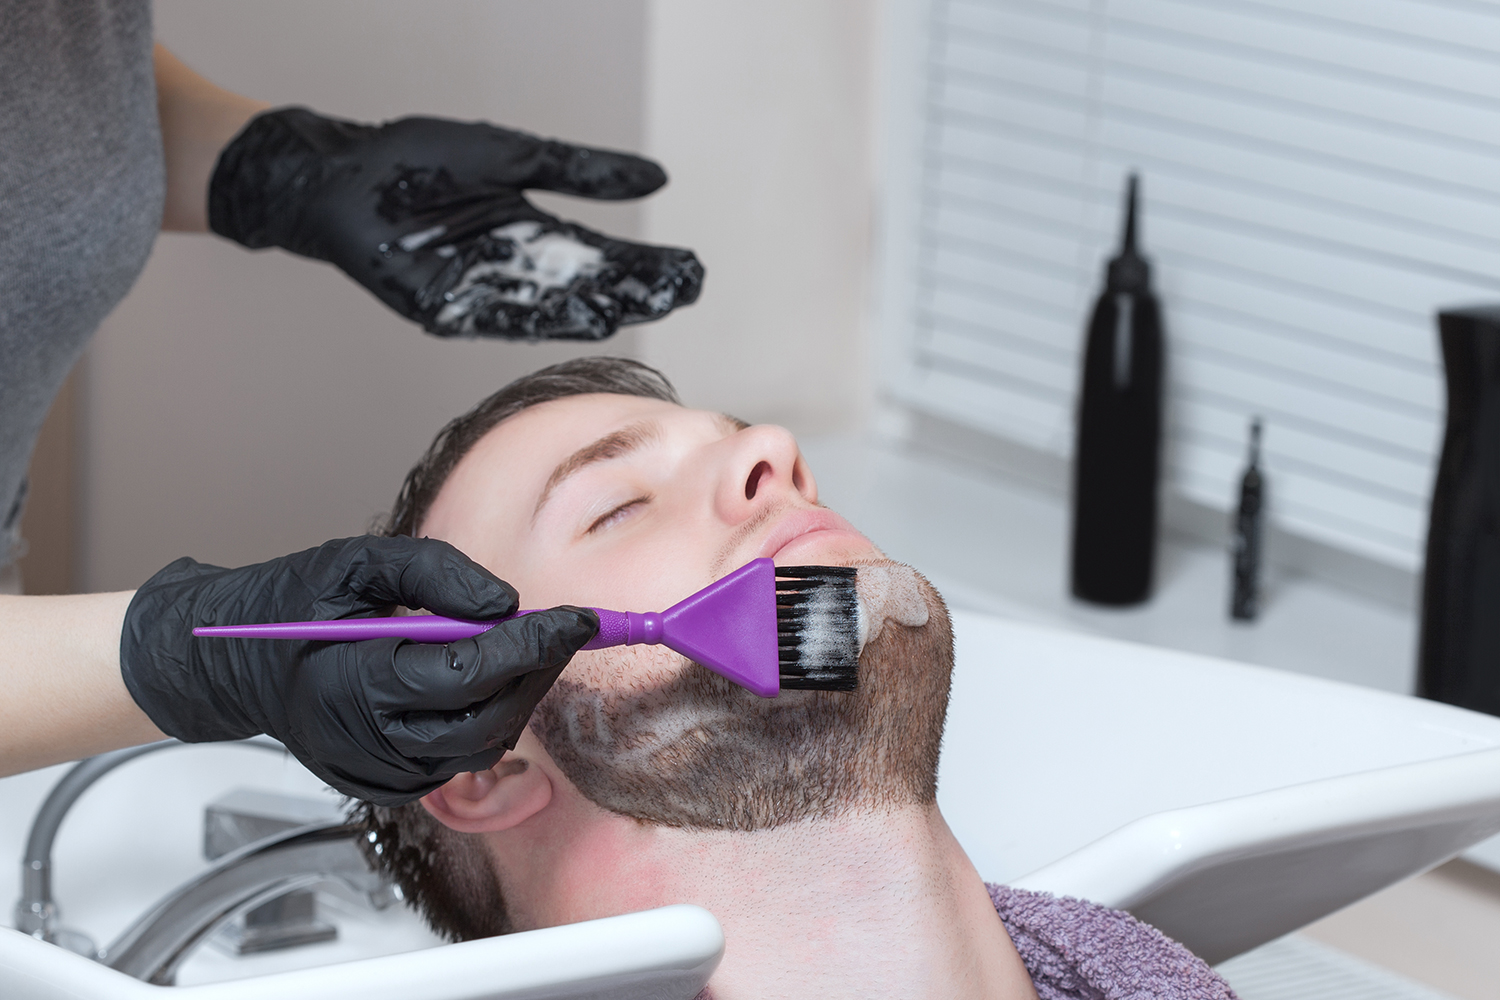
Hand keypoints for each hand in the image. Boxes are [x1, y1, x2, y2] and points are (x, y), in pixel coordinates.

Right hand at [120, 536, 597, 804]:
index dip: (532, 646)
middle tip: (562, 628)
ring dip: (516, 697)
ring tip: (521, 648)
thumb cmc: (289, 606)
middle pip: (487, 717)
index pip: (468, 673)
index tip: (581, 619)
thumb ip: (434, 572)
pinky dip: (484, 721)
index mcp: (353, 683)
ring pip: (481, 746)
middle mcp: (366, 741)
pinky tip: (479, 682)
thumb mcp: (356, 563)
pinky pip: (458, 761)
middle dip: (535, 671)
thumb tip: (507, 603)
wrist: (231, 665)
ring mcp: (376, 772)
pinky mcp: (385, 787)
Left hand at [208, 107, 703, 339]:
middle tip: (683, 291)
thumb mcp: (514, 155)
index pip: (603, 257)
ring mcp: (483, 296)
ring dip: (597, 309)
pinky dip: (542, 318)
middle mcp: (516, 273)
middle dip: (635, 291)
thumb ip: (580, 171)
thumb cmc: (417, 159)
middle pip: (587, 288)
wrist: (339, 175)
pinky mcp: (447, 310)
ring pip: (551, 308)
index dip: (646, 266)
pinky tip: (584, 317)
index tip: (690, 269)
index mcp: (534, 235)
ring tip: (641, 307)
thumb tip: (655, 179)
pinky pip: (501, 317)